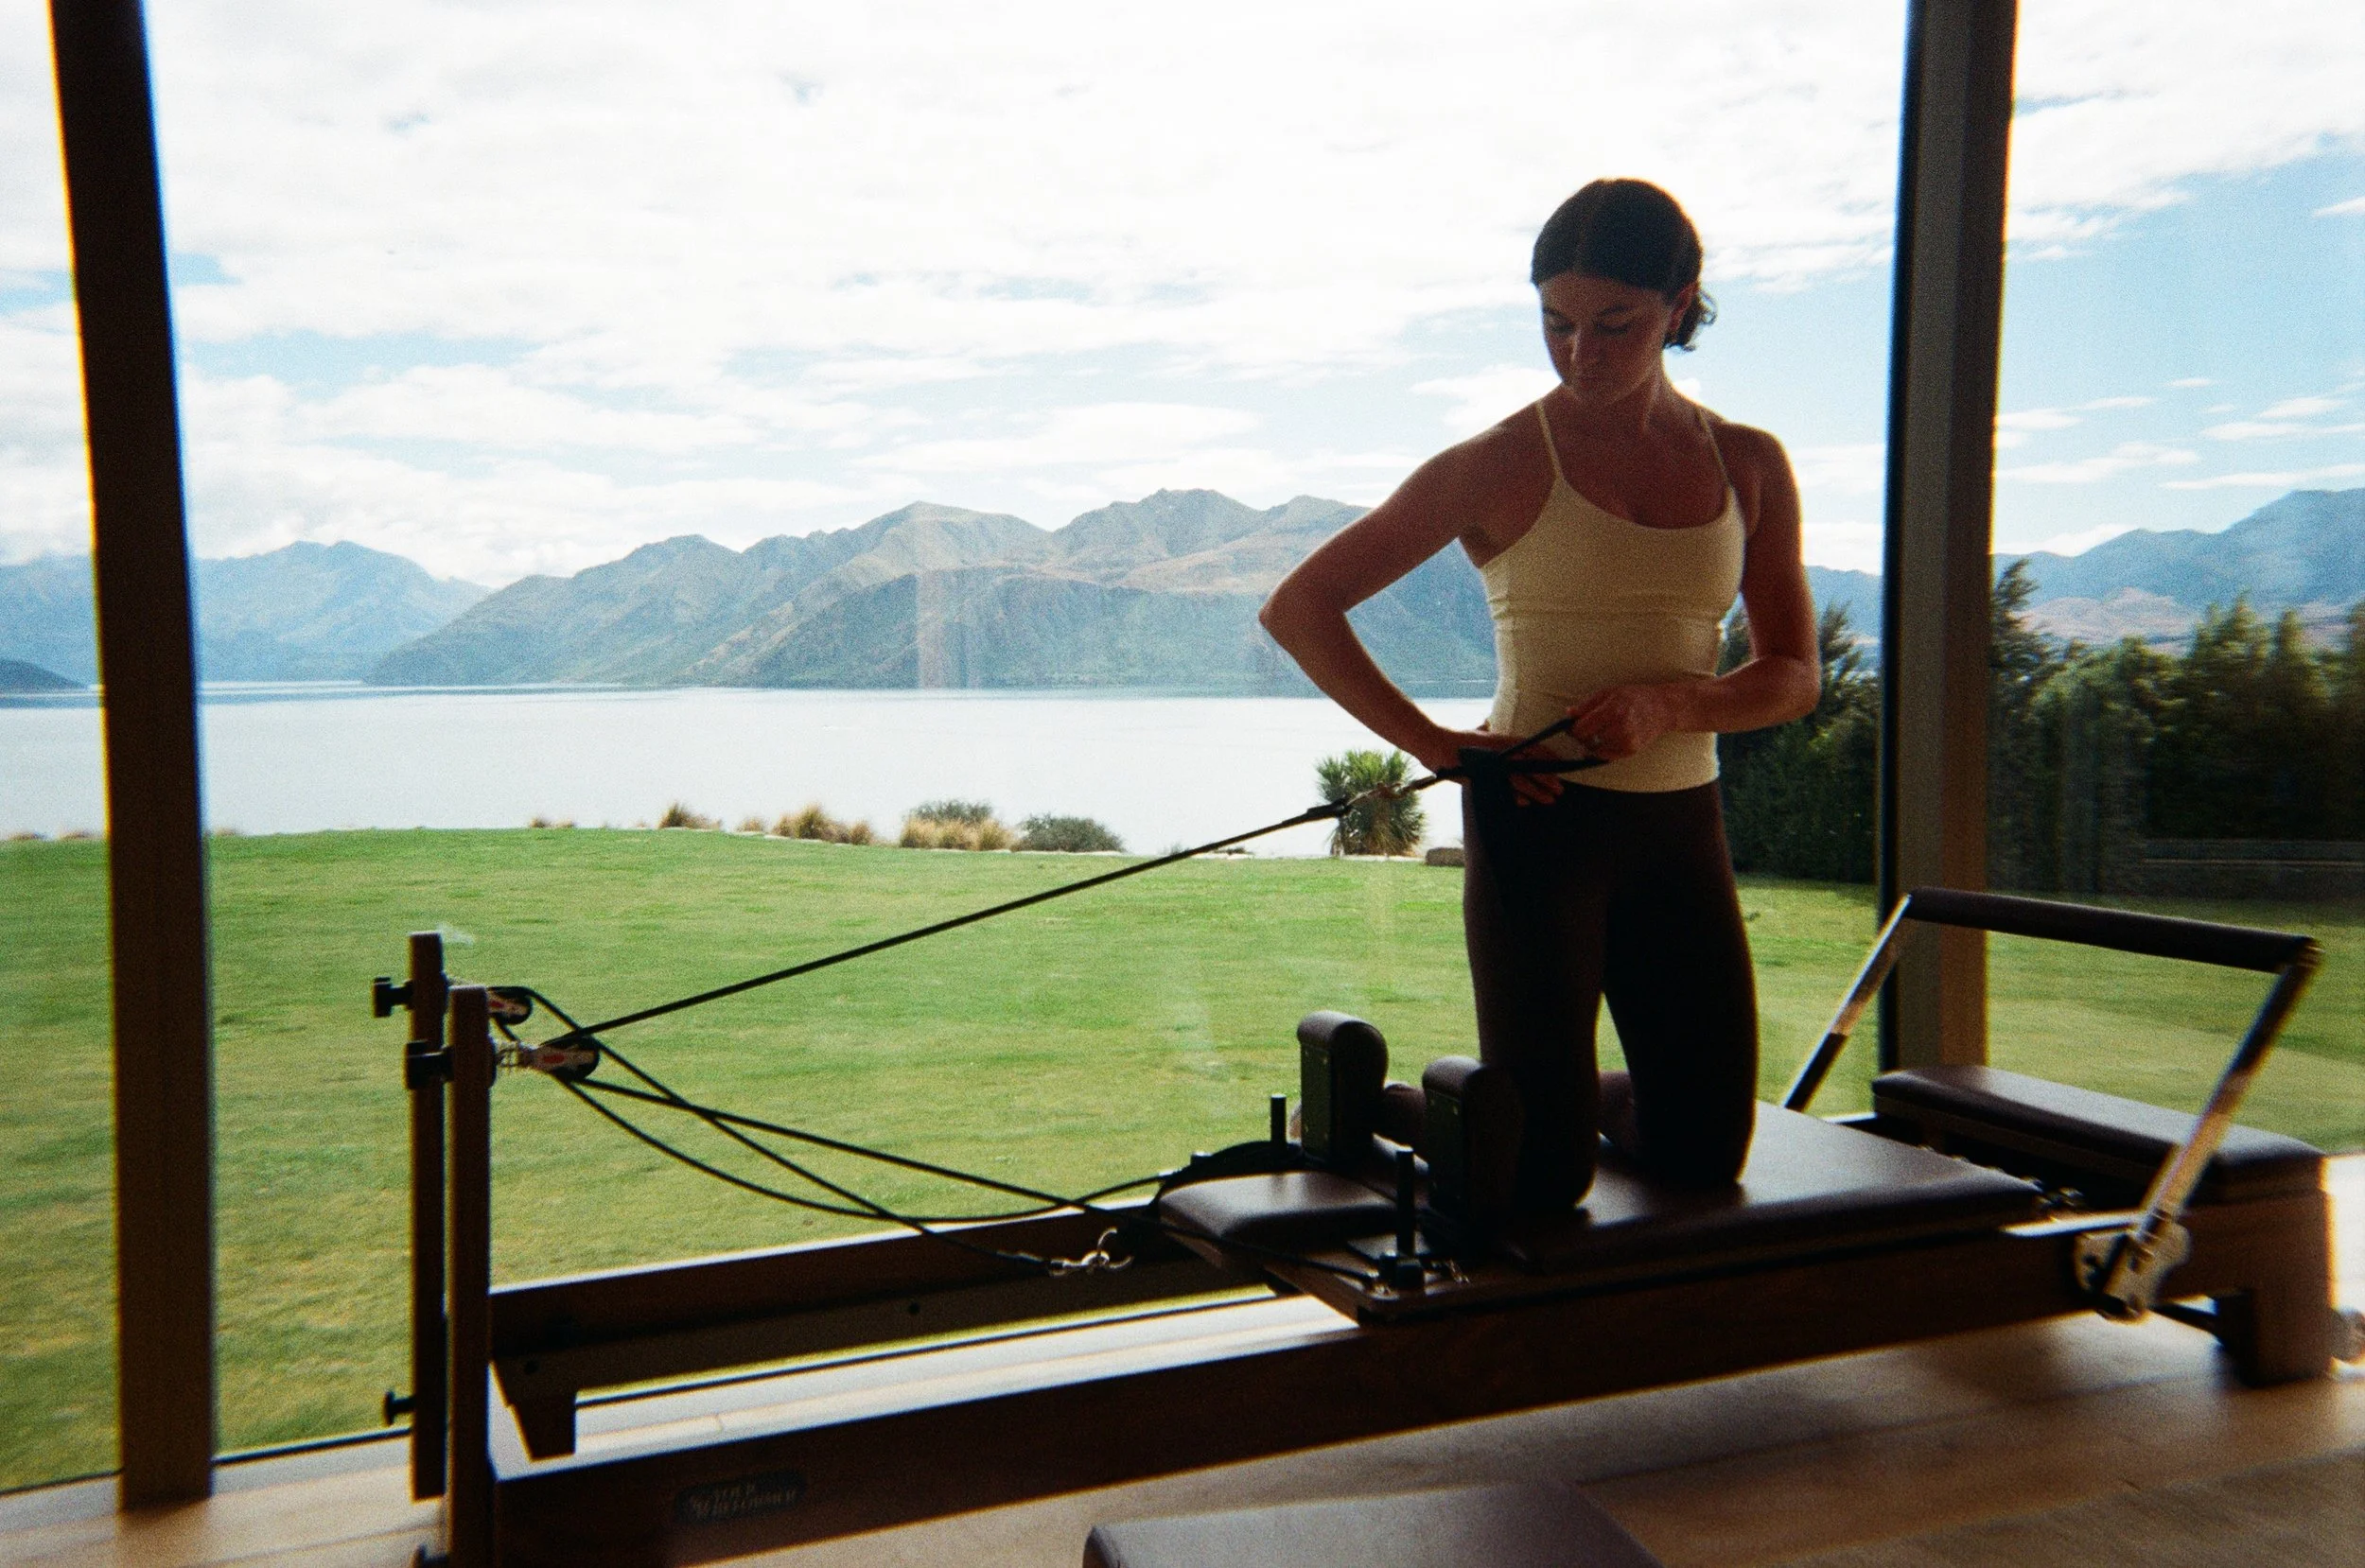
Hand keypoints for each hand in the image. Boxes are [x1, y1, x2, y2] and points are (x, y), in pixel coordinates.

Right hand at [1419, 725, 1564, 805]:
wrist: (1434, 743)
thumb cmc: (1455, 739)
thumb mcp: (1475, 732)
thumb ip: (1484, 729)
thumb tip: (1486, 722)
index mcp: (1501, 739)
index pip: (1531, 745)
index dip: (1547, 755)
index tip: (1559, 763)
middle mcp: (1499, 751)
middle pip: (1530, 764)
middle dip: (1547, 777)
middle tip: (1560, 788)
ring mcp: (1490, 764)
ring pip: (1519, 778)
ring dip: (1536, 790)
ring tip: (1550, 799)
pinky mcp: (1480, 776)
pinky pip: (1501, 788)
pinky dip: (1514, 795)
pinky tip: (1525, 803)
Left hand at [1565, 684, 1679, 761]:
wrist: (1662, 708)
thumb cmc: (1634, 697)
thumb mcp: (1609, 693)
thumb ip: (1587, 704)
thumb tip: (1568, 713)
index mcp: (1612, 710)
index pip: (1581, 729)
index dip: (1573, 729)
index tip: (1572, 727)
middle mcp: (1620, 728)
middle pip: (1586, 741)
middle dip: (1582, 736)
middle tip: (1586, 729)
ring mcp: (1626, 741)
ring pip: (1595, 750)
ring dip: (1592, 744)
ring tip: (1600, 731)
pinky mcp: (1630, 751)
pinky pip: (1606, 756)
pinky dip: (1603, 750)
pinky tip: (1609, 739)